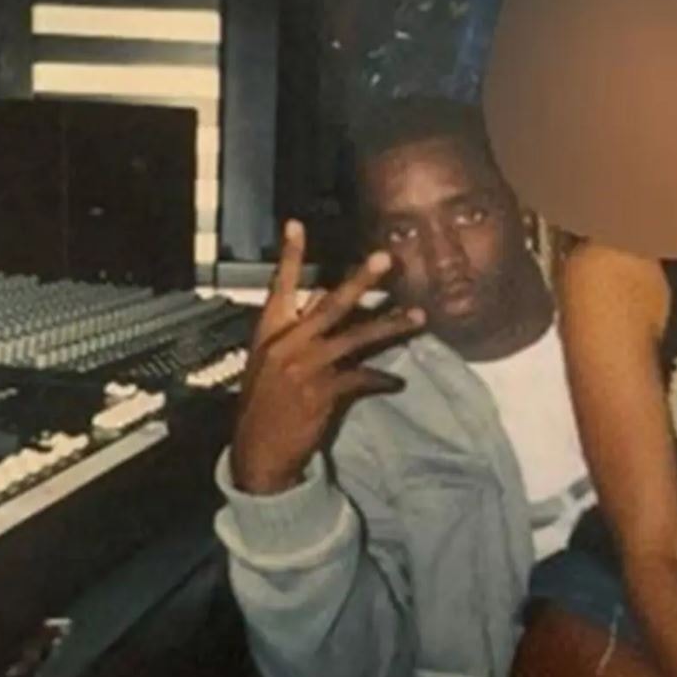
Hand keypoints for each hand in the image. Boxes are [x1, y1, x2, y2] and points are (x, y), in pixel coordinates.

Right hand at [231, 221, 424, 494]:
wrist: (257, 452)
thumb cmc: (264, 405)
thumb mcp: (269, 363)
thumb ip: (296, 334)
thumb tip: (323, 303)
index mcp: (269, 332)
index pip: (278, 286)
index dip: (288, 255)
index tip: (296, 224)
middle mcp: (288, 343)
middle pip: (330, 304)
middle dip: (361, 280)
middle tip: (386, 258)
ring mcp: (306, 366)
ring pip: (356, 337)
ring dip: (390, 325)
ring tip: (418, 316)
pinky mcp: (323, 391)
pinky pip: (362, 377)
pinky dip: (382, 378)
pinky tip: (398, 381)